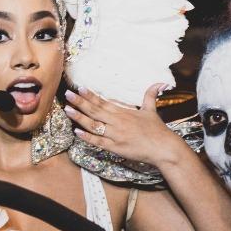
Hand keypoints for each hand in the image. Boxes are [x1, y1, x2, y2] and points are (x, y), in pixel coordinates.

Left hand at [64, 85, 184, 166]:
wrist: (163, 148)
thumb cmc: (157, 130)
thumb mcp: (152, 110)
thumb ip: (151, 95)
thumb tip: (161, 83)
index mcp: (124, 113)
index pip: (103, 102)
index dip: (90, 95)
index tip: (80, 88)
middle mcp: (118, 122)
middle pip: (95, 111)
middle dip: (80, 102)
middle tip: (68, 94)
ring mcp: (116, 135)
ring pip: (94, 126)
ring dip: (79, 118)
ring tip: (68, 110)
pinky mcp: (116, 148)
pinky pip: (98, 142)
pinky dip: (87, 137)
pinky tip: (76, 132)